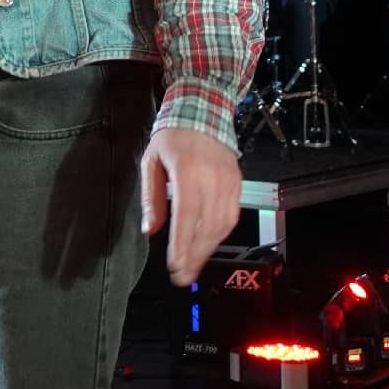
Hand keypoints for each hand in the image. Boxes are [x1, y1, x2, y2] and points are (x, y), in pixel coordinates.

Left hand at [139, 127, 242, 285]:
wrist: (203, 112)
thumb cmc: (172, 137)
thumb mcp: (151, 162)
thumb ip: (151, 197)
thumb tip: (150, 229)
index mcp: (188, 171)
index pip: (187, 215)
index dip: (182, 244)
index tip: (175, 264)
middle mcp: (212, 178)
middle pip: (207, 226)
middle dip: (195, 255)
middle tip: (182, 276)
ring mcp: (229, 182)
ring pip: (222, 225)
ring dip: (207, 249)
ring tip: (193, 265)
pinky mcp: (237, 185)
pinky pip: (232, 217)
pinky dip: (220, 235)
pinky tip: (207, 245)